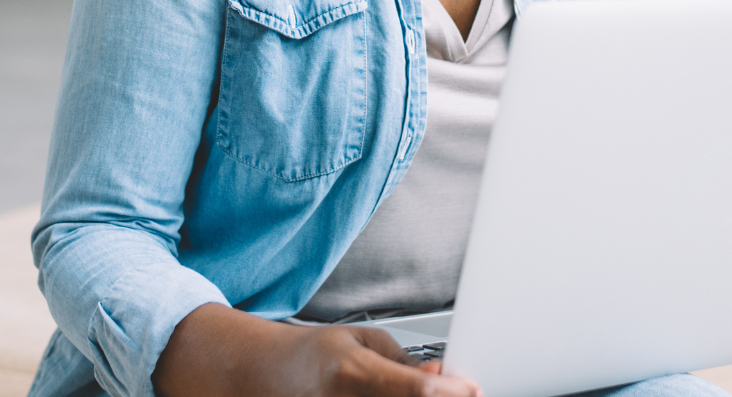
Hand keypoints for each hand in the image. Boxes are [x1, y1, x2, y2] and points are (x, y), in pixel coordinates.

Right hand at [154, 303, 481, 396]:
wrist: (259, 378)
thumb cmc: (311, 357)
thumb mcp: (361, 340)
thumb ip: (404, 362)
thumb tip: (443, 380)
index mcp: (351, 375)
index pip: (418, 392)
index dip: (455, 393)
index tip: (472, 388)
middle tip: (453, 392)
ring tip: (407, 392)